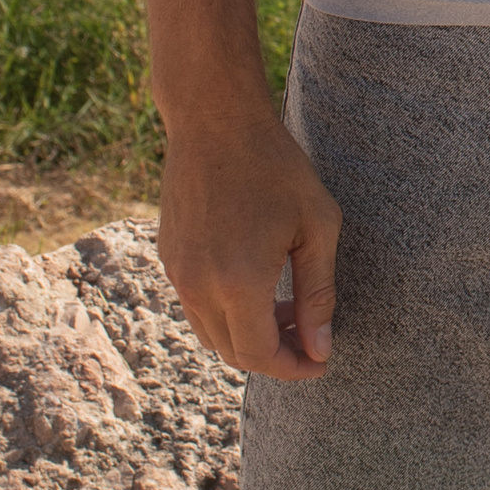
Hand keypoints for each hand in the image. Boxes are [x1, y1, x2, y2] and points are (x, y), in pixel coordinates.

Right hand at [158, 99, 342, 378]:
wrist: (215, 120)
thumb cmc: (276, 168)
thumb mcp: (316, 227)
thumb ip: (318, 294)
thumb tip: (320, 349)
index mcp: (239, 282)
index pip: (260, 356)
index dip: (293, 368)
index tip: (321, 362)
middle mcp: (199, 286)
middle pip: (233, 353)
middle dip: (275, 355)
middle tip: (309, 334)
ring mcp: (177, 272)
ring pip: (211, 333)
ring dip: (249, 335)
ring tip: (287, 305)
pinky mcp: (168, 256)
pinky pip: (196, 305)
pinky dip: (227, 312)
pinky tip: (257, 281)